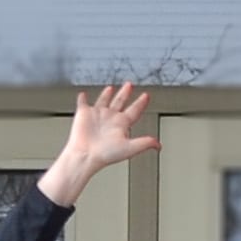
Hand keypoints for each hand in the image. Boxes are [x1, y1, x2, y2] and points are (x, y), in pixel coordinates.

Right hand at [41, 80, 158, 205]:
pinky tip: (83, 95)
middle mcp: (110, 118)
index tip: (146, 96)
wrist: (86, 155)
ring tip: (111, 88)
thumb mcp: (130, 147)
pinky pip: (83, 103)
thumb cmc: (106, 154)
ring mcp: (97, 116)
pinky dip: (82, 99)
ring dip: (107, 94)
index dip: (141, 103)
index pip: (134, 110)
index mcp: (121, 124)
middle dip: (125, 93)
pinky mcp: (84, 114)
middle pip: (120, 102)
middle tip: (129, 85)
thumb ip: (145, 143)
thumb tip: (158, 145)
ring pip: (104, 101)